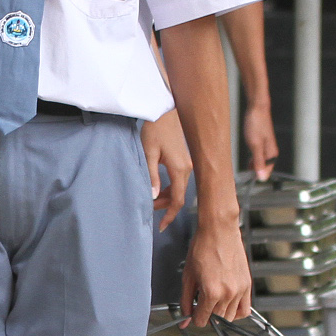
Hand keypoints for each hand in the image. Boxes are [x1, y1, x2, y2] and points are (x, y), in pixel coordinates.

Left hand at [141, 112, 191, 232]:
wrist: (164, 109)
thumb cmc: (155, 128)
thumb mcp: (148, 153)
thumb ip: (151, 177)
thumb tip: (153, 197)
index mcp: (180, 170)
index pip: (177, 200)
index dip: (170, 216)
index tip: (161, 227)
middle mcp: (187, 168)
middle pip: (179, 196)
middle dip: (165, 206)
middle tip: (149, 210)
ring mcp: (187, 164)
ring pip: (179, 188)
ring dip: (166, 196)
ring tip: (151, 199)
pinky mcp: (184, 159)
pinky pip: (179, 179)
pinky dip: (169, 187)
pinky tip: (158, 187)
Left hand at [179, 215, 251, 326]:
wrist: (219, 230)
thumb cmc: (203, 247)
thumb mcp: (188, 276)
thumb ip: (185, 300)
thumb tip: (184, 318)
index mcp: (212, 292)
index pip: (202, 320)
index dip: (194, 318)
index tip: (192, 313)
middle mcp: (228, 294)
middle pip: (216, 320)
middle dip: (206, 316)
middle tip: (200, 306)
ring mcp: (240, 290)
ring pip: (230, 318)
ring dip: (220, 315)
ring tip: (212, 303)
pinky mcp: (247, 285)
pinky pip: (245, 310)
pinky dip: (236, 313)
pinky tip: (227, 306)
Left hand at [240, 101, 278, 180]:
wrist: (256, 108)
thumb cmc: (256, 124)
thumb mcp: (255, 145)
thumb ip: (258, 162)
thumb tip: (262, 177)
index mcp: (272, 154)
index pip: (266, 173)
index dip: (256, 176)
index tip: (246, 178)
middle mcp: (271, 152)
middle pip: (263, 168)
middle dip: (254, 171)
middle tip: (242, 173)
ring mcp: (266, 147)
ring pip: (260, 162)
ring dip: (252, 165)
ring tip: (243, 167)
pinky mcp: (261, 143)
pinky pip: (257, 156)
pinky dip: (252, 159)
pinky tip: (247, 159)